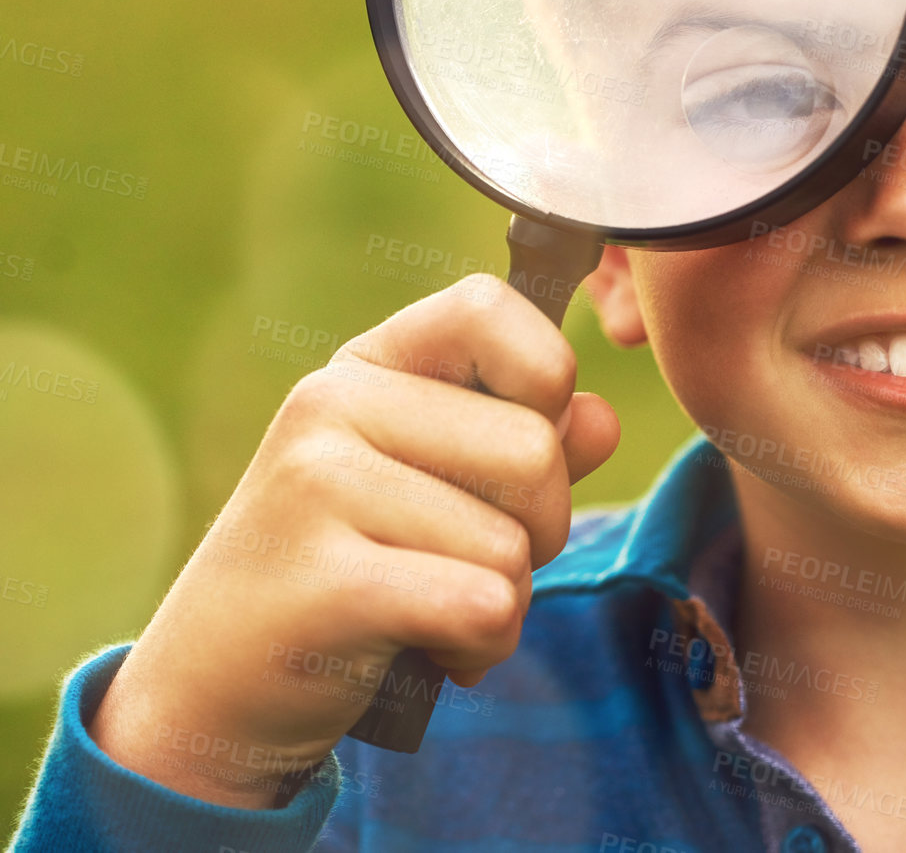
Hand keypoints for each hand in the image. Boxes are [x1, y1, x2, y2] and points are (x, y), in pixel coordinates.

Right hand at [89, 275, 619, 807]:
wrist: (216, 686)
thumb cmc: (354, 572)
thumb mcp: (439, 490)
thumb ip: (528, 446)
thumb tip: (599, 418)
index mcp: (368, 364)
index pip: (491, 308)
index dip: (544, 381)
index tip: (511, 449)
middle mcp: (330, 404)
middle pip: (535, 449)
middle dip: (540, 531)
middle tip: (468, 565)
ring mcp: (314, 487)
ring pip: (512, 545)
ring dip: (505, 603)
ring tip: (436, 613)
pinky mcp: (322, 582)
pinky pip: (481, 604)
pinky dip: (483, 645)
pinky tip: (431, 652)